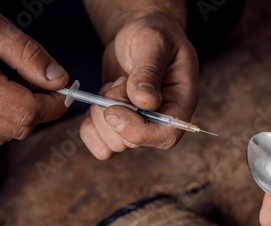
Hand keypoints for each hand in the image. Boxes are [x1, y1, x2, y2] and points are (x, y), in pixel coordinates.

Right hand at [0, 10, 68, 145]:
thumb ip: (26, 52)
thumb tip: (58, 79)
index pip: (27, 110)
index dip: (54, 102)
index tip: (65, 90)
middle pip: (21, 126)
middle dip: (39, 106)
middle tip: (34, 78)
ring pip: (8, 134)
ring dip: (21, 113)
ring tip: (9, 81)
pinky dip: (4, 118)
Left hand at [80, 13, 198, 158]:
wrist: (139, 36)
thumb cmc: (154, 35)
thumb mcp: (154, 42)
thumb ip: (149, 70)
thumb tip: (144, 102)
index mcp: (180, 105)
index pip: (166, 136)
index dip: (137, 131)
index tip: (112, 109)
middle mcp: (162, 122)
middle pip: (134, 141)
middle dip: (113, 111)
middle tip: (118, 81)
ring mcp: (140, 127)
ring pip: (114, 144)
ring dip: (101, 115)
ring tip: (113, 86)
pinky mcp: (120, 127)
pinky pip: (100, 145)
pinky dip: (89, 127)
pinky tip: (97, 102)